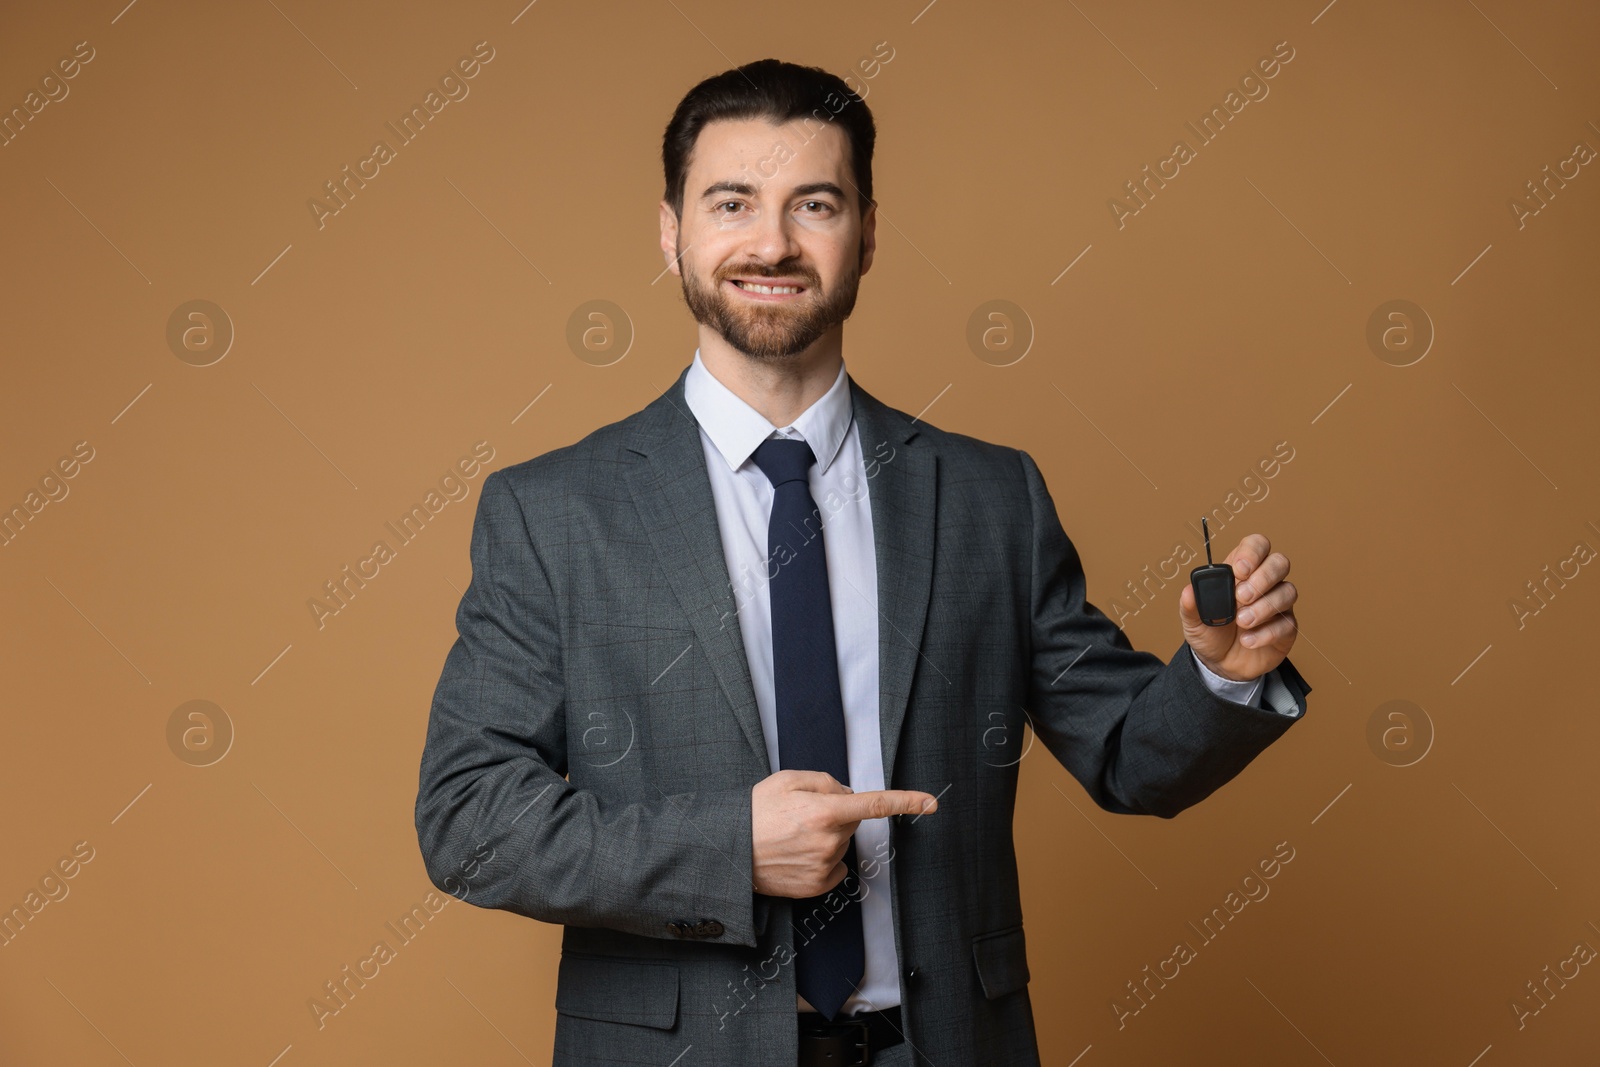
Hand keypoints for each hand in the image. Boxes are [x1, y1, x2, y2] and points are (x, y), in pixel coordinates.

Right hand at [751, 770, 937, 898]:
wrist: (729, 851)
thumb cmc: (756, 811)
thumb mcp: (787, 779)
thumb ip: (825, 781)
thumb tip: (848, 795)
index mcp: (824, 810)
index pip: (874, 804)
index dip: (906, 801)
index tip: (931, 802)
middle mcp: (829, 840)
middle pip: (852, 821)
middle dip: (837, 815)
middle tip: (803, 814)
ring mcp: (824, 865)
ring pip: (842, 844)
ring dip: (826, 837)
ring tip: (792, 836)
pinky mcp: (817, 885)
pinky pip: (835, 867)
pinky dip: (823, 860)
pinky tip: (797, 856)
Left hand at [1178, 532, 1298, 682]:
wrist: (1221, 665)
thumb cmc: (1210, 634)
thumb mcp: (1193, 620)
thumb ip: (1190, 605)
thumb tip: (1189, 591)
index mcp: (1241, 571)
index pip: (1256, 545)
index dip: (1252, 552)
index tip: (1239, 570)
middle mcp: (1264, 583)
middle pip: (1279, 562)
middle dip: (1263, 577)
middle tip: (1241, 597)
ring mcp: (1278, 604)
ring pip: (1287, 591)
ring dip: (1263, 606)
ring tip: (1242, 622)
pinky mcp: (1286, 627)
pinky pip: (1287, 623)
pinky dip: (1266, 632)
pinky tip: (1248, 640)